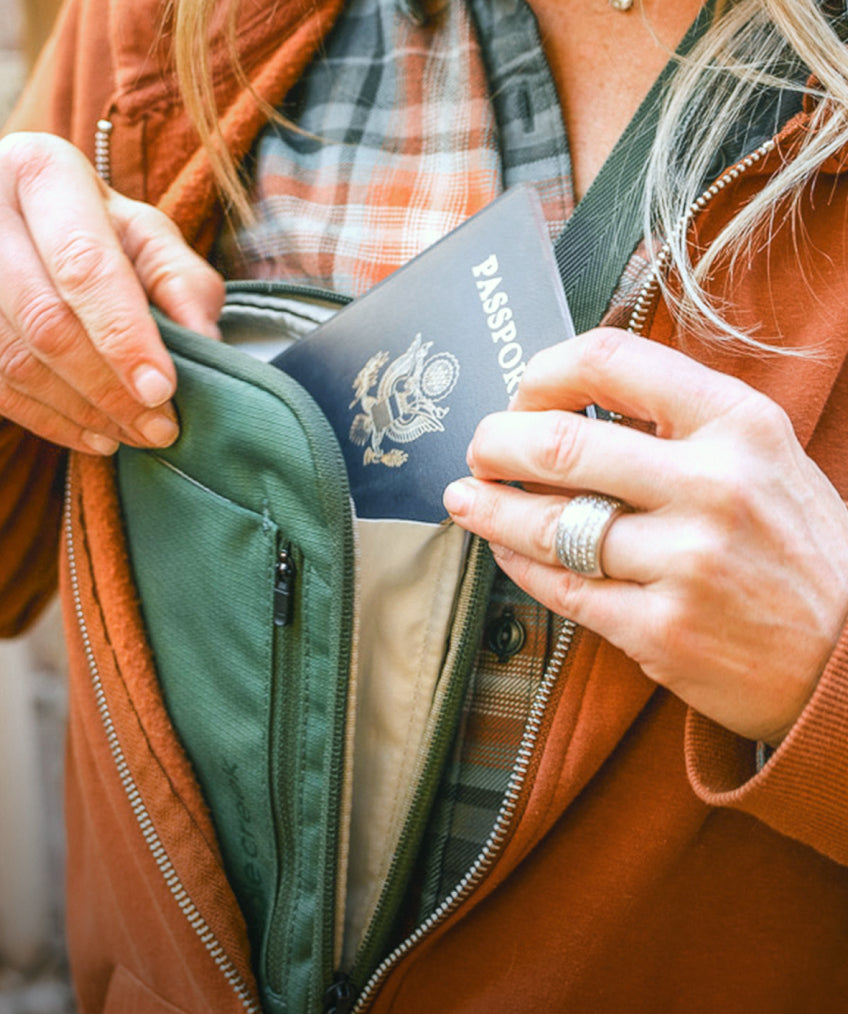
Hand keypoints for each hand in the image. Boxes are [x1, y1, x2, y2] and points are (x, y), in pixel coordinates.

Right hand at [0, 132, 224, 453]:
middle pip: (45, 320)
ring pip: (13, 360)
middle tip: (159, 428)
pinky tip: (93, 434)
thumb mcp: (146, 237)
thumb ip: (181, 281)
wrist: (23, 227)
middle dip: (109, 388)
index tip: (162, 391)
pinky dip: (48, 420)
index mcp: (42, 173)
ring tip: (132, 435)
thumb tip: (206, 341)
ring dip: (81, 412)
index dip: (124, 336)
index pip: (84, 266)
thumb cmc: (97, 231)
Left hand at [443, 328, 847, 745]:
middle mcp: (713, 486)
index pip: (612, 361)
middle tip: (480, 449)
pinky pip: (560, 587)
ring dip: (490, 506)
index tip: (523, 393)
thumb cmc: (800, 549)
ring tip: (466, 497)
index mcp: (740, 424)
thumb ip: (681, 422)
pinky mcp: (659, 630)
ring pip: (547, 522)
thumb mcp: (766, 456)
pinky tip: (505, 548)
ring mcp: (685, 563)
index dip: (545, 373)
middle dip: (496, 442)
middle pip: (559, 443)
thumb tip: (574, 403)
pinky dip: (518, 562)